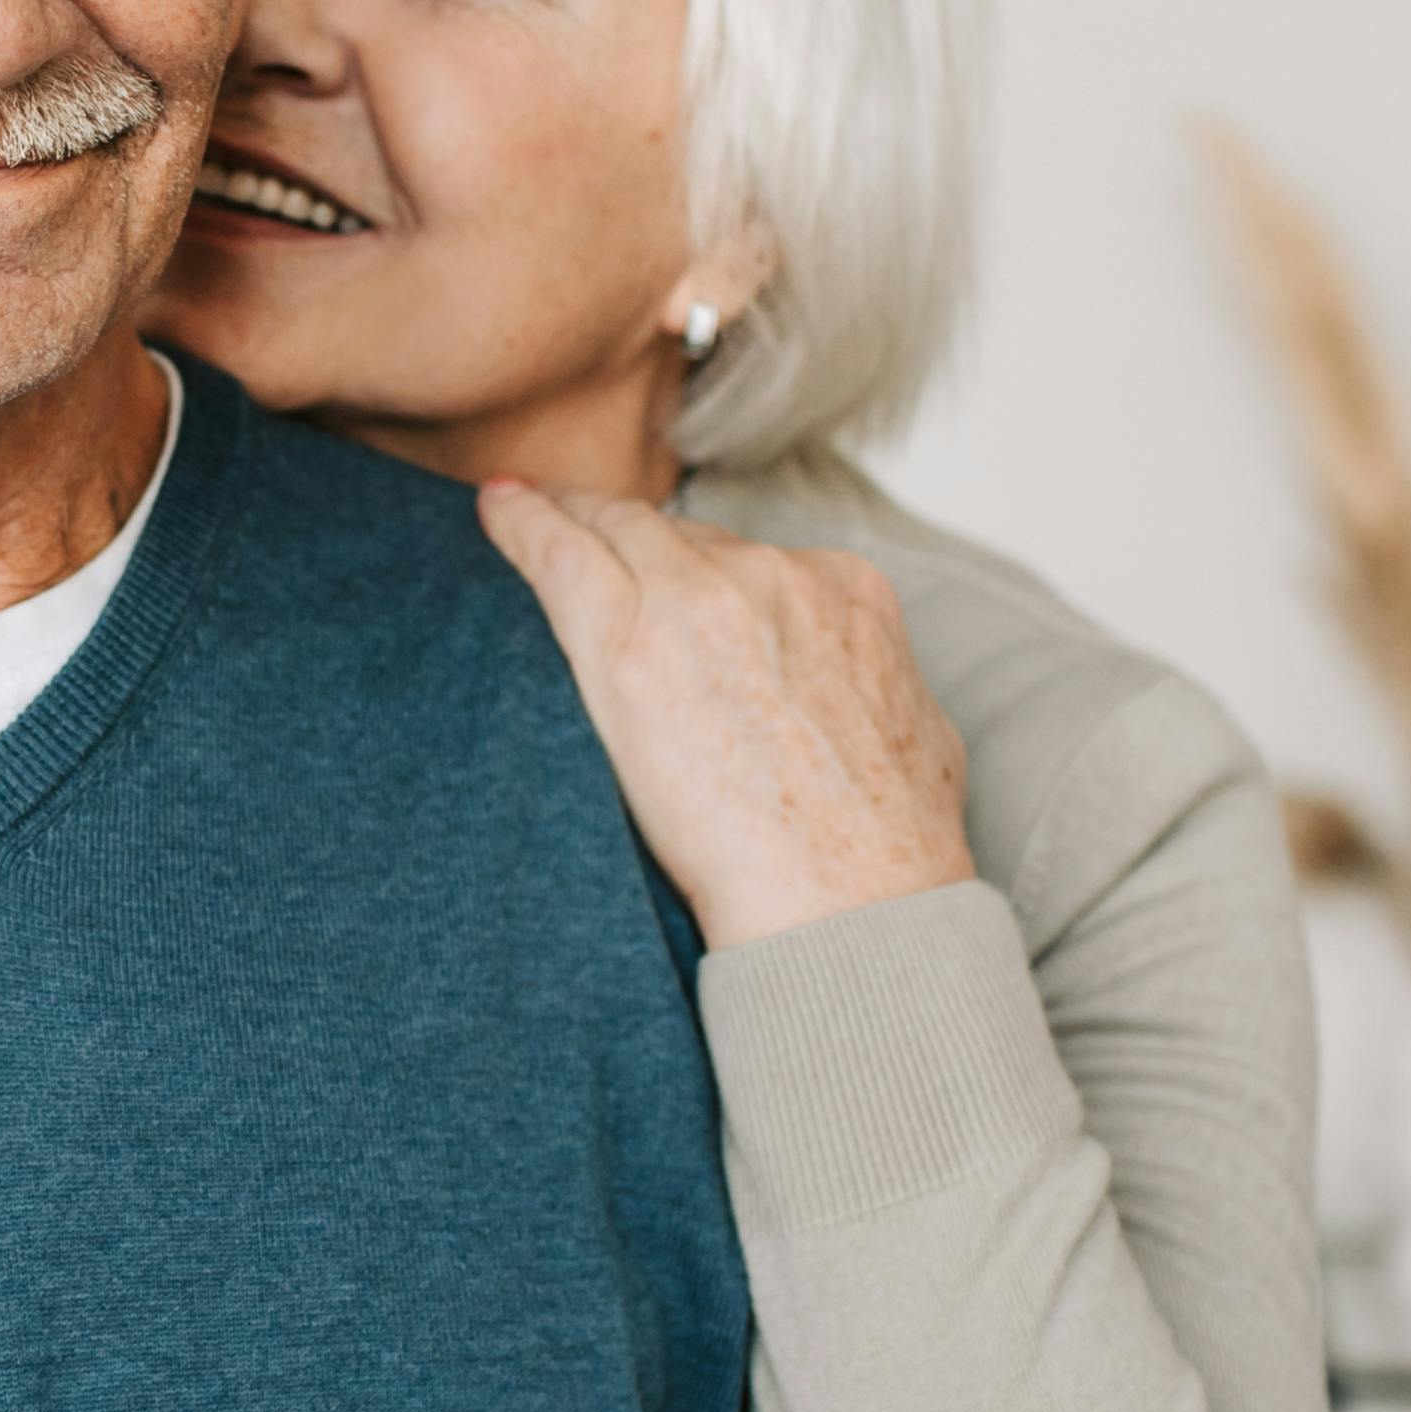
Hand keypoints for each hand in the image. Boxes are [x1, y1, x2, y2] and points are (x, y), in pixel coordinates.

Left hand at [474, 484, 973, 952]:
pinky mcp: (626, 641)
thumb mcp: (915, 735)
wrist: (848, 901)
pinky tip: (495, 510)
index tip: (661, 561)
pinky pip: (561, 556)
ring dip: (575, 522)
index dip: (695, 560)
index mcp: (848, 594)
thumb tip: (847, 702)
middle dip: (631, 536)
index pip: (748, 558)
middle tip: (576, 523)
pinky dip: (523, 527)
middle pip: (682, 539)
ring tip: (527, 512)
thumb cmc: (890, 852)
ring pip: (620, 533)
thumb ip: (871, 687)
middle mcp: (775, 578)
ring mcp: (698, 599)